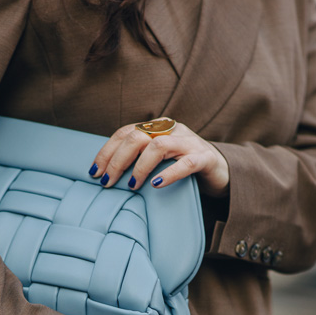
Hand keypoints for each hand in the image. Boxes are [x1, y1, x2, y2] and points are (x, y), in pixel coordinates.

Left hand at [89, 120, 228, 196]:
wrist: (221, 171)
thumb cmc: (182, 168)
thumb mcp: (158, 161)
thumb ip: (137, 160)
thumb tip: (105, 175)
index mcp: (157, 128)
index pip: (126, 133)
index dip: (107, 151)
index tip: (93, 171)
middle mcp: (171, 130)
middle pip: (137, 137)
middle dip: (117, 160)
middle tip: (106, 182)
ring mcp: (189, 142)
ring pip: (159, 146)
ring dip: (140, 167)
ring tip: (131, 186)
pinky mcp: (204, 158)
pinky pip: (186, 163)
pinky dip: (169, 173)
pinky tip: (156, 185)